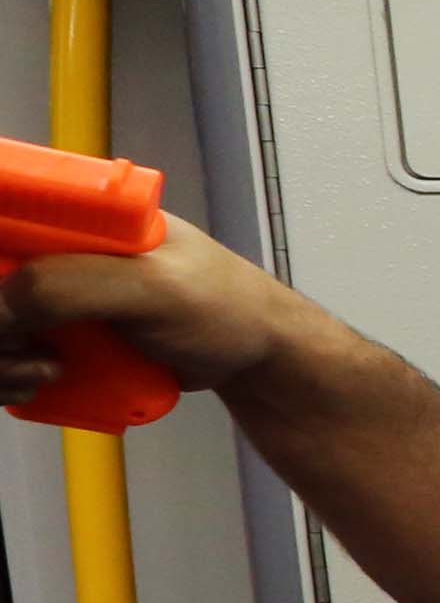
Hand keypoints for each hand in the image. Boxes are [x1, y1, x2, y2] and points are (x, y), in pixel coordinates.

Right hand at [0, 213, 308, 407]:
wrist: (253, 357)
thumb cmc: (225, 308)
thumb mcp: (155, 288)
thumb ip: (77, 284)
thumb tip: (3, 301)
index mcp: (80, 217)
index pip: (5, 223)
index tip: (5, 307)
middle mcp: (60, 250)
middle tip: (28, 349)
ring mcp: (59, 294)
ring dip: (2, 360)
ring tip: (47, 372)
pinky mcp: (62, 333)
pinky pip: (12, 355)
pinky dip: (10, 377)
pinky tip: (40, 385)